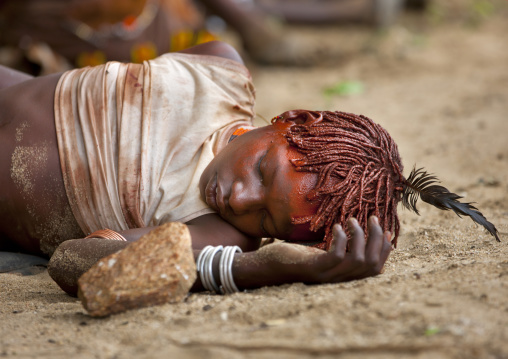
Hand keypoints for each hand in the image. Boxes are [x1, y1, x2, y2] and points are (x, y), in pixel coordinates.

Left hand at [234, 216, 391, 287]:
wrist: (267, 266)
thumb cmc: (295, 256)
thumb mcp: (321, 250)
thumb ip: (340, 246)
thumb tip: (358, 229)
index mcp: (344, 276)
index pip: (375, 268)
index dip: (385, 249)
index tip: (384, 228)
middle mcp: (339, 280)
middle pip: (372, 265)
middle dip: (378, 240)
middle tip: (372, 218)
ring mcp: (327, 276)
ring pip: (359, 261)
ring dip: (361, 237)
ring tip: (352, 220)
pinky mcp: (314, 269)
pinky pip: (337, 256)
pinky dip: (342, 239)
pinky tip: (338, 226)